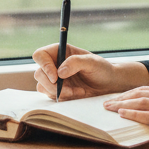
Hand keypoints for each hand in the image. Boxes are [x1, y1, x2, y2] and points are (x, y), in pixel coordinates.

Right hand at [32, 43, 148, 99]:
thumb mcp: (92, 62)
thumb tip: (59, 72)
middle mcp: (54, 64)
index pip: (40, 55)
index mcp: (60, 51)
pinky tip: (77, 94)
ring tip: (78, 92)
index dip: (44, 65)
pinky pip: (50, 96)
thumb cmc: (102, 69)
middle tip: (69, 90)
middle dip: (52, 84)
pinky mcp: (57, 90)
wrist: (109, 84)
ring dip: (58, 92)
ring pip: (42, 86)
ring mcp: (54, 78)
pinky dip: (62, 98)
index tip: (56, 77)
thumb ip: (75, 62)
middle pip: (39, 73)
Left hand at [103, 84, 148, 148]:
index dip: (128, 94)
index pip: (145, 90)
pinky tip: (123, 115)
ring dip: (122, 105)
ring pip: (142, 102)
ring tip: (109, 109)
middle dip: (120, 98)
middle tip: (105, 103)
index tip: (115, 98)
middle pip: (140, 93)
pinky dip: (134, 114)